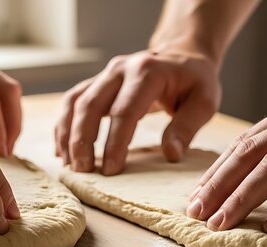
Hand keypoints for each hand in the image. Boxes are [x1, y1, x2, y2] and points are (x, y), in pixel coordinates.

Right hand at [55, 50, 220, 174]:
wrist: (182, 55)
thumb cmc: (195, 82)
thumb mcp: (205, 101)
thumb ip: (187, 127)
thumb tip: (170, 154)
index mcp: (147, 72)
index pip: (124, 111)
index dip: (115, 143)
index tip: (110, 170)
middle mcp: (120, 69)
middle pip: (90, 104)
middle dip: (82, 140)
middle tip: (84, 171)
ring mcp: (105, 74)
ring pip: (75, 102)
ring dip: (67, 134)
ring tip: (69, 165)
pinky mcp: (97, 82)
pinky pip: (72, 101)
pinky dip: (63, 125)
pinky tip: (62, 150)